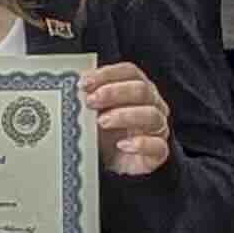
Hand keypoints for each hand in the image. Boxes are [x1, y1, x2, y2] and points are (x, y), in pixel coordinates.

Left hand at [83, 60, 175, 176]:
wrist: (109, 160)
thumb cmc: (104, 130)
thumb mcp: (94, 111)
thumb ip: (89, 96)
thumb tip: (75, 86)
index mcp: (138, 87)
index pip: (129, 72)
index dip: (107, 74)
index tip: (85, 83)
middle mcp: (152, 104)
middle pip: (142, 90)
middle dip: (114, 93)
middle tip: (91, 101)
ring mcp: (157, 128)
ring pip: (151, 116)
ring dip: (124, 116)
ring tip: (102, 122)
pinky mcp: (158, 151)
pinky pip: (158, 146)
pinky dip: (140, 144)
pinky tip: (122, 145)